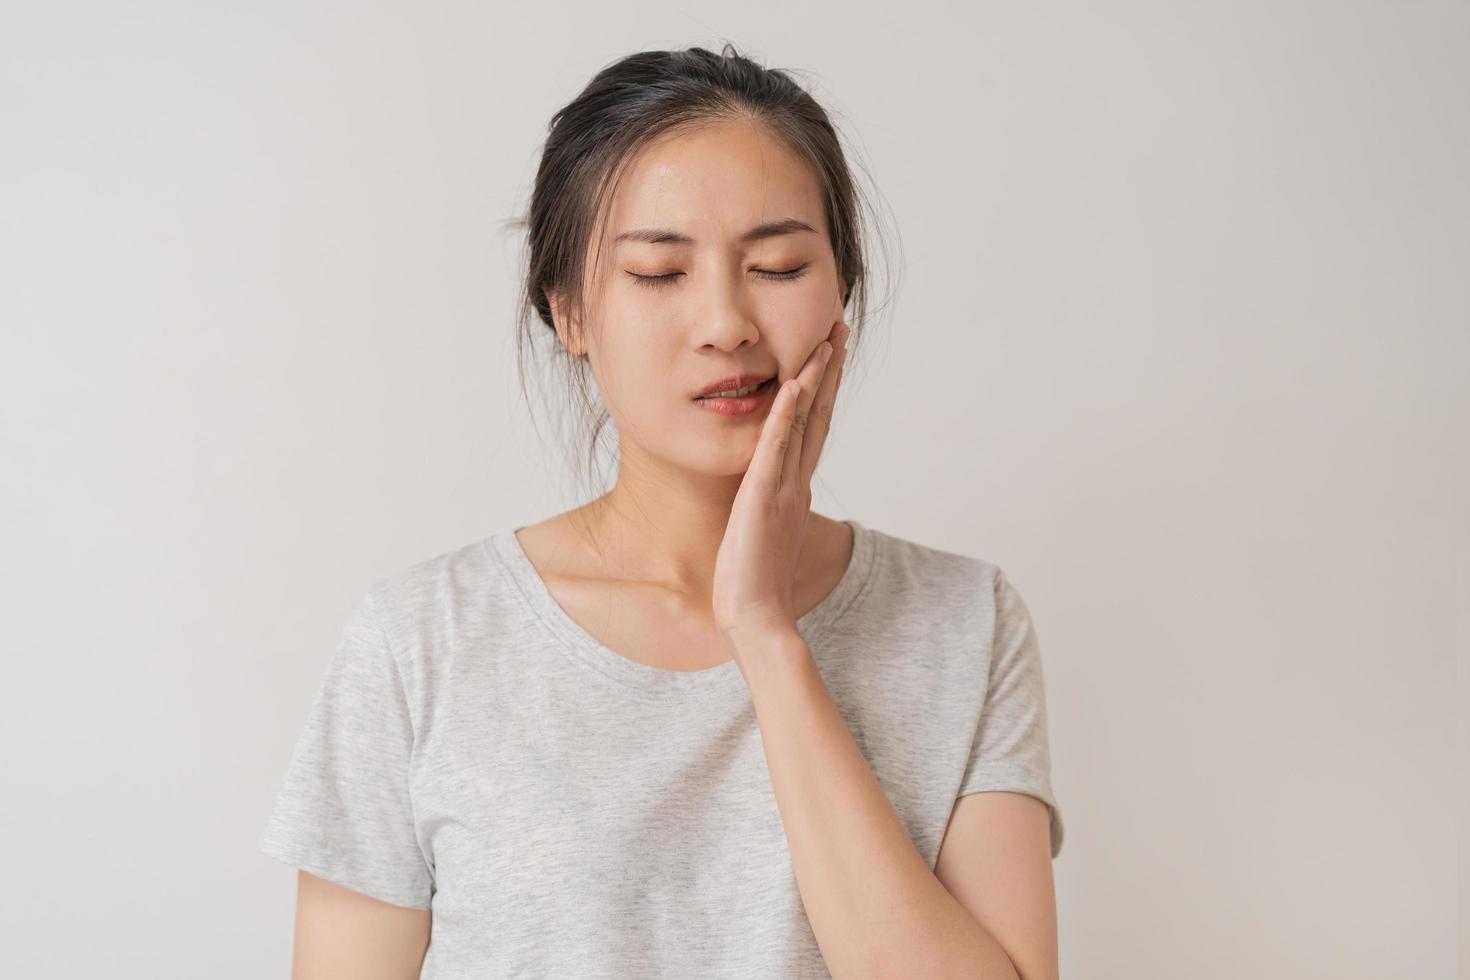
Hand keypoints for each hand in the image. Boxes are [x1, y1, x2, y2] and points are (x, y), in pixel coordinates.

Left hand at [712, 318, 850, 653]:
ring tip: (825, 340)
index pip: (812, 428)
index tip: (829, 354)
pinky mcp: (763, 498)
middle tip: (839, 329)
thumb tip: (759, 499)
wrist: (756, 619)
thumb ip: (763, 510)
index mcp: (792, 488)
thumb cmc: (752, 586)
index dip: (823, 389)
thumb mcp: (758, 535)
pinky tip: (793, 384)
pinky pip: (776, 448)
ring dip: (815, 380)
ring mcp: (782, 488)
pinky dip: (786, 414)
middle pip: (818, 415)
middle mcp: (794, 482)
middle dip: (829, 370)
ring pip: (804, 423)